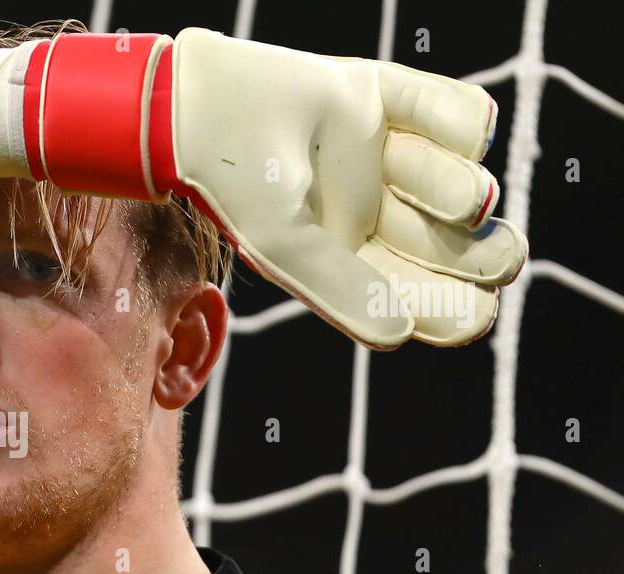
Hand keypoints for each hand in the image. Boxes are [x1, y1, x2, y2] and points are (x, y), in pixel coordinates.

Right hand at [168, 28, 527, 348]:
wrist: (206, 101)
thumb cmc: (235, 185)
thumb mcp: (283, 245)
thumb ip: (340, 290)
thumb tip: (401, 335)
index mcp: (353, 263)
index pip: (423, 299)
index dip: (458, 312)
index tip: (477, 315)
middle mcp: (379, 216)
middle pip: (461, 248)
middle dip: (484, 255)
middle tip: (503, 255)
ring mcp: (393, 159)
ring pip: (464, 183)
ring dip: (444, 176)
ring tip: (395, 162)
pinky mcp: (399, 101)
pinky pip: (467, 116)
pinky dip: (459, 122)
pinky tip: (413, 124)